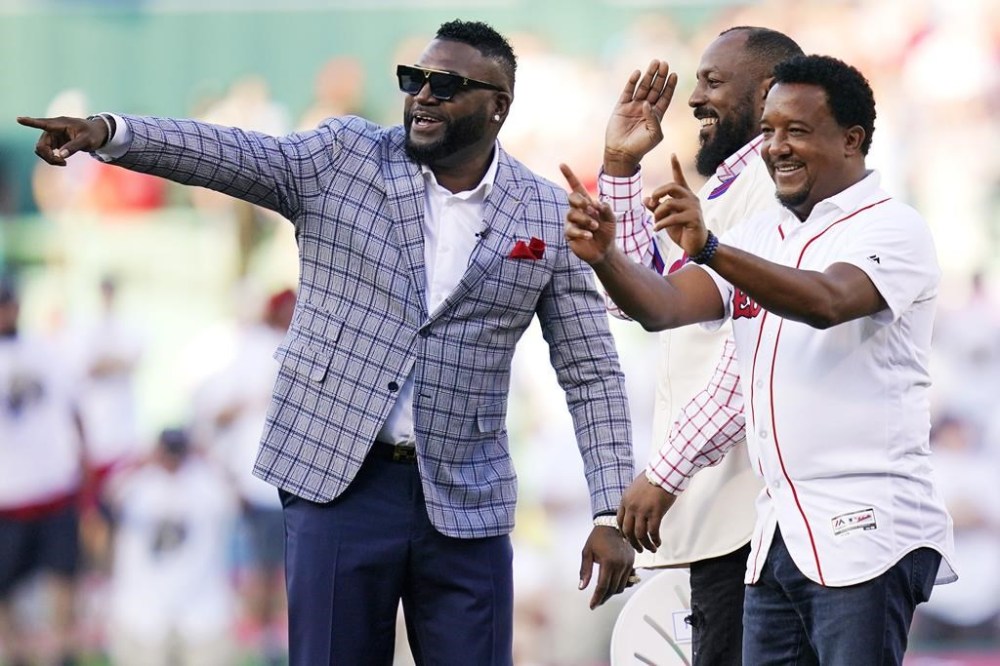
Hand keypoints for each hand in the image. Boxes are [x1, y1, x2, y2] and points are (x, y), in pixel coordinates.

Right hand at [17, 115, 108, 165]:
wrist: (97, 133)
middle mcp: (52, 129)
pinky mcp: (54, 142)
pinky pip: (47, 152)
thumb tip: (61, 155)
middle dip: (48, 156)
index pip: (42, 123)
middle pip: (41, 145)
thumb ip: (74, 147)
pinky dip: (52, 158)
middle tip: (63, 163)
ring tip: (64, 163)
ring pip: (42, 150)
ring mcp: (52, 135)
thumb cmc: (93, 134)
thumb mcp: (87, 141)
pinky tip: (63, 161)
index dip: (30, 122)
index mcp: (60, 124)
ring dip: (50, 158)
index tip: (19, 119)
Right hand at [560, 163, 616, 265]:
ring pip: (572, 214)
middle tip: (588, 206)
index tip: (562, 164)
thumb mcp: (611, 219)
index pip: (575, 186)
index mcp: (586, 203)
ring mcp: (571, 222)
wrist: (605, 251)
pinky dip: (582, 232)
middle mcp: (576, 210)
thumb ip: (606, 209)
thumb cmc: (607, 232)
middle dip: (578, 200)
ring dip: (585, 220)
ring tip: (595, 227)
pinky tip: (589, 235)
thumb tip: (597, 203)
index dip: (569, 175)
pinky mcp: (569, 234)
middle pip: (571, 198)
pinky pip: (571, 229)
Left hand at [579, 525, 634, 608]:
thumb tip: (581, 587)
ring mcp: (628, 564)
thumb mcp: (587, 552)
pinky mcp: (632, 563)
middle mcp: (620, 564)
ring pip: (621, 587)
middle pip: (612, 589)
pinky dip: (620, 586)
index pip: (603, 586)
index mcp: (608, 562)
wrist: (612, 525)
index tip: (592, 606)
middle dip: (603, 598)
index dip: (597, 598)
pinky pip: (627, 580)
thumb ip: (585, 571)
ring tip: (602, 596)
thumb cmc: (597, 538)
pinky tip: (612, 587)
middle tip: (596, 603)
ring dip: (612, 593)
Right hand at [604, 60, 677, 175]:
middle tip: (664, 63)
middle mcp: (646, 108)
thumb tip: (647, 103)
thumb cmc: (641, 147)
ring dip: (648, 75)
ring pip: (643, 87)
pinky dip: (632, 82)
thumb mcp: (654, 135)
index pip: (665, 96)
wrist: (621, 153)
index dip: (670, 85)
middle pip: (655, 88)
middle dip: (660, 76)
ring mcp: (633, 106)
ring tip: (654, 63)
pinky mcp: (621, 106)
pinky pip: (628, 91)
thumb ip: (654, 119)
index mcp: (656, 114)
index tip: (674, 74)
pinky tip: (638, 73)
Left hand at [617, 472, 676, 552]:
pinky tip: (658, 543)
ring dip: (645, 545)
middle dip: (633, 543)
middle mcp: (631, 507)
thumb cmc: (653, 478)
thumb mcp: (636, 488)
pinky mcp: (655, 513)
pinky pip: (653, 532)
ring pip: (640, 535)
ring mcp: (642, 511)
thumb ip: (633, 500)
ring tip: (651, 549)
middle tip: (639, 549)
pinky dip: (655, 540)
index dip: (623, 533)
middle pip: (627, 531)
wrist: (664, 473)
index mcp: (625, 500)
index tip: (628, 539)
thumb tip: (635, 510)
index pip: (619, 521)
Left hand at [645, 154, 707, 257]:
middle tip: (651, 203)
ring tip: (655, 222)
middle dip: (658, 193)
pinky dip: (661, 224)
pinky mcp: (694, 218)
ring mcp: (693, 208)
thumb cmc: (681, 229)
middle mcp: (691, 198)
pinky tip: (656, 229)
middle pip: (672, 187)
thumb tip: (645, 199)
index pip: (679, 178)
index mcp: (685, 196)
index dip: (676, 166)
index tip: (673, 154)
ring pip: (669, 203)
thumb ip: (656, 208)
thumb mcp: (666, 218)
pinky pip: (673, 218)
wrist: (695, 245)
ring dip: (658, 213)